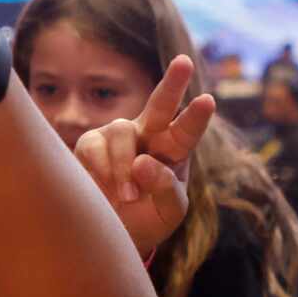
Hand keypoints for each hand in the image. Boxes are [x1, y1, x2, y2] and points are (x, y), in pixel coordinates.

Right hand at [73, 55, 215, 258]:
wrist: (116, 233)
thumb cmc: (148, 219)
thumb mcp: (169, 212)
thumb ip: (167, 189)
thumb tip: (144, 163)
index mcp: (173, 150)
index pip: (187, 130)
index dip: (196, 116)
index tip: (208, 100)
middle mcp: (148, 135)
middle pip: (161, 104)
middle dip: (172, 83)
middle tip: (184, 62)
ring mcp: (118, 136)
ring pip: (122, 132)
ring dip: (124, 166)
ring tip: (128, 196)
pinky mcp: (90, 143)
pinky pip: (93, 146)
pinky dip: (101, 169)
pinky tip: (103, 187)